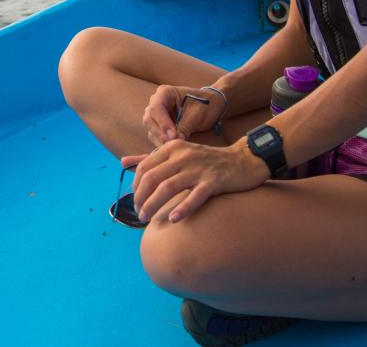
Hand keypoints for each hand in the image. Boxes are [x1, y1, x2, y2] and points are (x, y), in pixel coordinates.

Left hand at [122, 139, 268, 223]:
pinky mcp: (214, 181)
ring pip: (168, 187)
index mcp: (172, 148)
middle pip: (152, 178)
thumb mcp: (177, 153)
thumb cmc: (207, 160)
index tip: (136, 201)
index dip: (136, 186)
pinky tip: (174, 219)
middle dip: (141, 198)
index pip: (144, 167)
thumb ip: (150, 158)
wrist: (243, 160)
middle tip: (139, 214)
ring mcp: (198, 168)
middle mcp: (183, 156)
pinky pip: (195, 196)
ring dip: (154, 205)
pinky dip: (183, 208)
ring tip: (147, 219)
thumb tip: (122, 162)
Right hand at [142, 84, 225, 145]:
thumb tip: (176, 139)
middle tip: (172, 143)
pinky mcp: (160, 126)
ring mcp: (157, 115)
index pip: (156, 108)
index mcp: (165, 93)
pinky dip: (162, 143)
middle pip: (149, 120)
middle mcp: (157, 102)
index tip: (173, 135)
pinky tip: (172, 148)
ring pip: (151, 129)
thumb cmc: (206, 105)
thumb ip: (185, 125)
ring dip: (160, 140)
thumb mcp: (197, 114)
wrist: (212, 106)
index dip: (163, 123)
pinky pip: (156, 136)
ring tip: (174, 147)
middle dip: (160, 133)